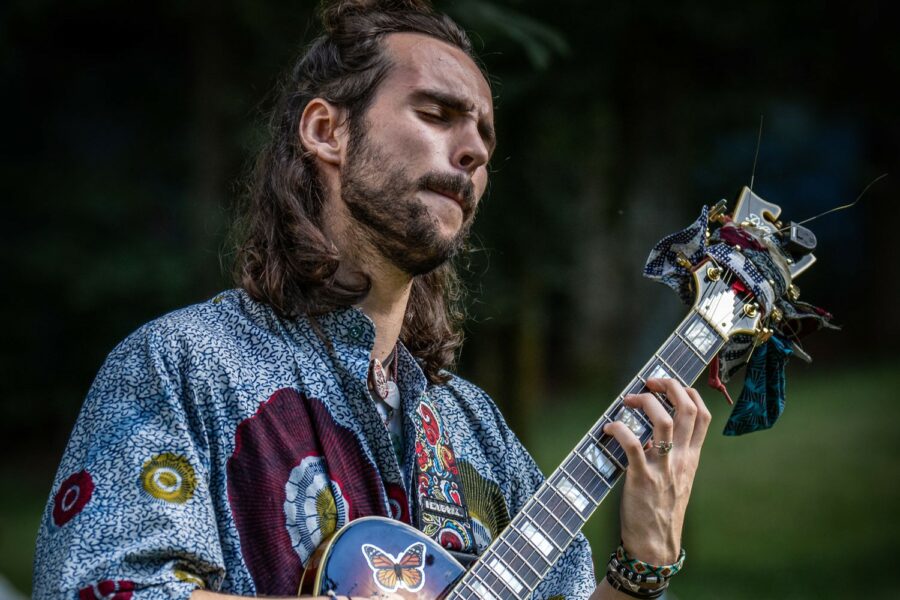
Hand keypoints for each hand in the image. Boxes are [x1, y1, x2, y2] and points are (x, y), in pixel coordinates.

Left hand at [602, 377, 710, 564]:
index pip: (703, 415)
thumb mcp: (676, 479)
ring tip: (627, 401)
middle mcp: (681, 459)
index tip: (670, 385)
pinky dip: (619, 429)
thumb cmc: (660, 510)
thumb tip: (650, 430)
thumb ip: (670, 454)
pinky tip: (608, 429)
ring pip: (662, 420)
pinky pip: (632, 445)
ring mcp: (663, 468)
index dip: (689, 392)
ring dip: (644, 402)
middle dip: (668, 386)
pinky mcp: (641, 478)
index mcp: (691, 458)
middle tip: (648, 383)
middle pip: (686, 409)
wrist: (655, 545)